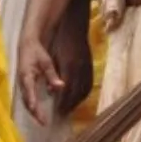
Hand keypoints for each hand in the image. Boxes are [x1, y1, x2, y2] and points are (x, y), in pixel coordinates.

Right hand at [17, 36, 64, 125]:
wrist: (27, 45)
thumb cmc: (37, 52)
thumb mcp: (46, 62)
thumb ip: (52, 75)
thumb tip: (60, 87)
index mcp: (26, 75)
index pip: (28, 89)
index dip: (31, 99)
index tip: (35, 109)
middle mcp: (22, 82)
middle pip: (26, 99)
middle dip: (34, 112)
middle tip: (43, 122)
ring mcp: (22, 84)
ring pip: (26, 101)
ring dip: (33, 111)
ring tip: (41, 121)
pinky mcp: (24, 85)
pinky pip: (27, 98)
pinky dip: (32, 106)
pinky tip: (39, 112)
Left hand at [50, 1, 92, 115]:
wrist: (74, 26)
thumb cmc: (58, 42)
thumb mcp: (51, 58)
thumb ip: (51, 75)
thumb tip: (50, 92)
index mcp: (68, 66)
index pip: (66, 91)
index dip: (61, 103)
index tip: (56, 112)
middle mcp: (80, 68)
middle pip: (76, 93)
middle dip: (69, 106)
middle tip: (61, 115)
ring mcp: (87, 67)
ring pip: (84, 90)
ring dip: (77, 102)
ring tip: (69, 109)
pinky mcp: (90, 66)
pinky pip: (89, 85)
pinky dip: (83, 94)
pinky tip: (78, 98)